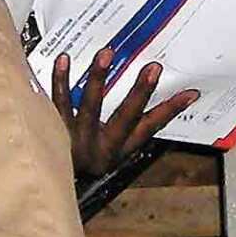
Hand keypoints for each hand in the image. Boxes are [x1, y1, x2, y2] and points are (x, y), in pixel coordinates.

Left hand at [51, 48, 198, 178]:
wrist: (45, 182)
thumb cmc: (85, 157)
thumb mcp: (113, 148)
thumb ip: (136, 124)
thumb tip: (169, 99)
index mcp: (118, 149)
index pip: (150, 128)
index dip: (170, 111)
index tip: (189, 93)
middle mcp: (100, 147)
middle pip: (124, 118)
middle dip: (140, 92)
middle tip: (153, 68)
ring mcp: (76, 140)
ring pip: (89, 108)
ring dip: (99, 79)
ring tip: (107, 54)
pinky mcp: (51, 130)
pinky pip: (57, 103)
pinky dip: (60, 81)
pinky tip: (64, 60)